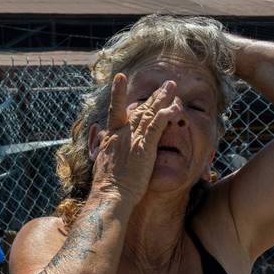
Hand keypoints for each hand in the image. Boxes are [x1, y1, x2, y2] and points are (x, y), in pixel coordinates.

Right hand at [89, 74, 176, 208]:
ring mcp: (133, 139)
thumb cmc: (106, 186)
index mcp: (110, 137)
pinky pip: (157, 125)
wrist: (109, 195)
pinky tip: (174, 106)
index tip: (120, 77)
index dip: (118, 93)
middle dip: (154, 95)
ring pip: (149, 113)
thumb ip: (102, 151)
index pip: (115, 110)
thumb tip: (99, 145)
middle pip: (139, 109)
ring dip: (162, 98)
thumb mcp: (99, 164)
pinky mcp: (144, 147)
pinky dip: (166, 114)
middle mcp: (121, 134)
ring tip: (172, 86)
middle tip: (166, 83)